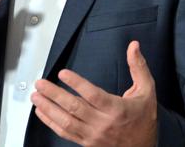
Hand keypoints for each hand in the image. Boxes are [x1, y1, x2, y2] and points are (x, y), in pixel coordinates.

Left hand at [31, 40, 157, 146]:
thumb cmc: (144, 119)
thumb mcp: (147, 91)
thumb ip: (138, 67)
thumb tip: (133, 46)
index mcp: (117, 108)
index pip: (92, 95)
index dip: (76, 83)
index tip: (63, 73)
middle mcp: (103, 123)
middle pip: (74, 107)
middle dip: (54, 94)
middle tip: (41, 83)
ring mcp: (93, 135)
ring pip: (66, 121)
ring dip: (49, 108)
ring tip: (36, 96)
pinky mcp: (87, 143)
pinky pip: (66, 133)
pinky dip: (51, 123)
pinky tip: (42, 113)